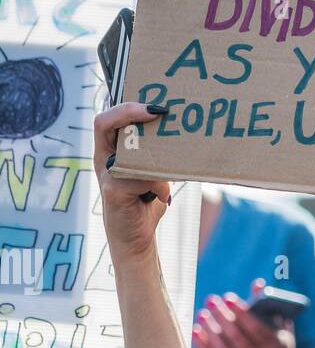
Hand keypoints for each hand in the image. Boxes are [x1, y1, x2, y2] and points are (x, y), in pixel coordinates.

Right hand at [94, 103, 171, 261]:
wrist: (135, 239)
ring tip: (165, 177)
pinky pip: (140, 179)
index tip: (155, 108)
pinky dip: (158, 187)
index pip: (106, 119)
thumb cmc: (145, 203)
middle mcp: (103, 160)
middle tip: (162, 114)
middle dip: (135, 115)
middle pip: (106, 124)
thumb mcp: (152, 173)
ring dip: (154, 162)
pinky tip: (161, 197)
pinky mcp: (113, 192)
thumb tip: (177, 133)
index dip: (126, 108)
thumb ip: (155, 155)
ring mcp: (106, 176)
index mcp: (110, 151)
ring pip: (131, 153)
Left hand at [192, 278, 298, 347]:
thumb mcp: (280, 330)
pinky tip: (197, 329)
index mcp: (275, 346)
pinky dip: (204, 344)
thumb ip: (269, 308)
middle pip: (236, 336)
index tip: (228, 297)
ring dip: (210, 329)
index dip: (240, 311)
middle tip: (211, 300)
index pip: (256, 327)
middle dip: (221, 316)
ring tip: (202, 313)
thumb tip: (257, 284)